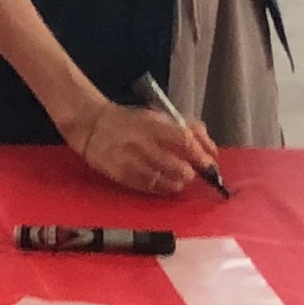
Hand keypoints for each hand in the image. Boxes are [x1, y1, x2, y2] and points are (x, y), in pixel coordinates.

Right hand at [64, 97, 214, 196]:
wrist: (92, 124)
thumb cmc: (131, 120)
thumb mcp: (158, 115)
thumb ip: (187, 128)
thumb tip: (211, 149)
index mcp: (154, 124)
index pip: (185, 140)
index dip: (201, 156)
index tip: (210, 165)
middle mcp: (143, 143)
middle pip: (178, 166)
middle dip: (190, 173)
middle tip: (192, 173)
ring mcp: (131, 161)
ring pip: (165, 180)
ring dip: (178, 183)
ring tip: (179, 180)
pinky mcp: (121, 175)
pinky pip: (148, 188)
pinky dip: (162, 189)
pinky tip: (165, 185)